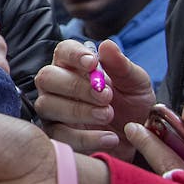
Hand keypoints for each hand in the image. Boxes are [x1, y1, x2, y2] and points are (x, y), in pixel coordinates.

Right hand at [33, 39, 153, 155]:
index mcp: (73, 65)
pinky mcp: (55, 134)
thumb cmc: (132, 105)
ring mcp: (52, 110)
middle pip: (47, 77)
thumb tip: (107, 44)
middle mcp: (56, 85)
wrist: (137, 138)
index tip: (93, 63)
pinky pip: (59, 135)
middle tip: (106, 96)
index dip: (74, 55)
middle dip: (76, 86)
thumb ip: (122, 66)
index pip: (63, 51)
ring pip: (47, 105)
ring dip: (79, 111)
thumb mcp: (136, 84)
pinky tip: (109, 138)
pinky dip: (85, 137)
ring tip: (107, 115)